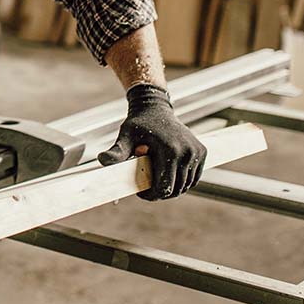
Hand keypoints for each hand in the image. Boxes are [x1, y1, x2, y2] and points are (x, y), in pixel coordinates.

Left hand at [98, 84, 205, 200]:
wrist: (155, 108)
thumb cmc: (137, 124)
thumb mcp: (125, 137)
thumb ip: (116, 151)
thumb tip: (102, 160)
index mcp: (170, 150)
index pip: (164, 187)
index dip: (151, 195)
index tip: (140, 192)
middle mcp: (187, 152)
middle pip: (176, 189)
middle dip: (160, 194)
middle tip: (146, 190)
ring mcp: (196, 152)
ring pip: (186, 185)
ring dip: (171, 188)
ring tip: (156, 181)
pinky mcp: (202, 152)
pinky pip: (193, 177)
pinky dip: (182, 182)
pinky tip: (168, 176)